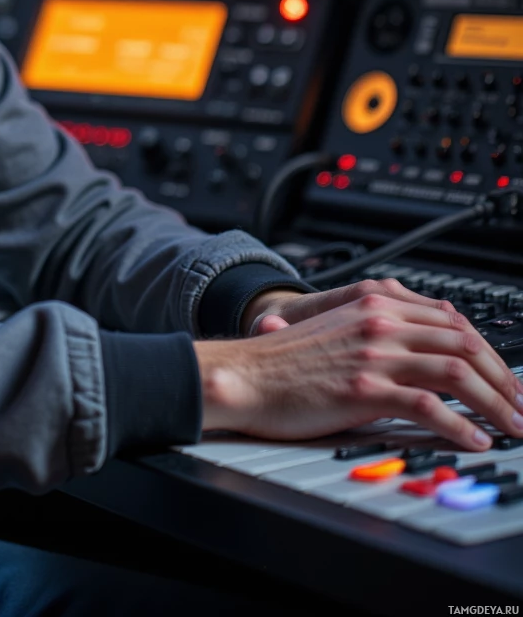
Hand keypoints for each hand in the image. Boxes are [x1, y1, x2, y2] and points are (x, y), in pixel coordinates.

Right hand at [197, 281, 522, 450]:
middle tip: (520, 406)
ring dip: (494, 403)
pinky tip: (475, 441)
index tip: (504, 377)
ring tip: (512, 427)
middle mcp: (381, 319)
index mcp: (376, 300)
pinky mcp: (365, 387)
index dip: (487, 350)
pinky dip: (459, 426)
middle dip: (502, 378)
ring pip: (456, 371)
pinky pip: (429, 407)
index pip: (452, 318)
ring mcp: (375, 351)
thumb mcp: (337, 327)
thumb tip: (423, 351)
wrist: (246, 373)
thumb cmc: (285, 360)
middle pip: (464, 341)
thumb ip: (378, 329)